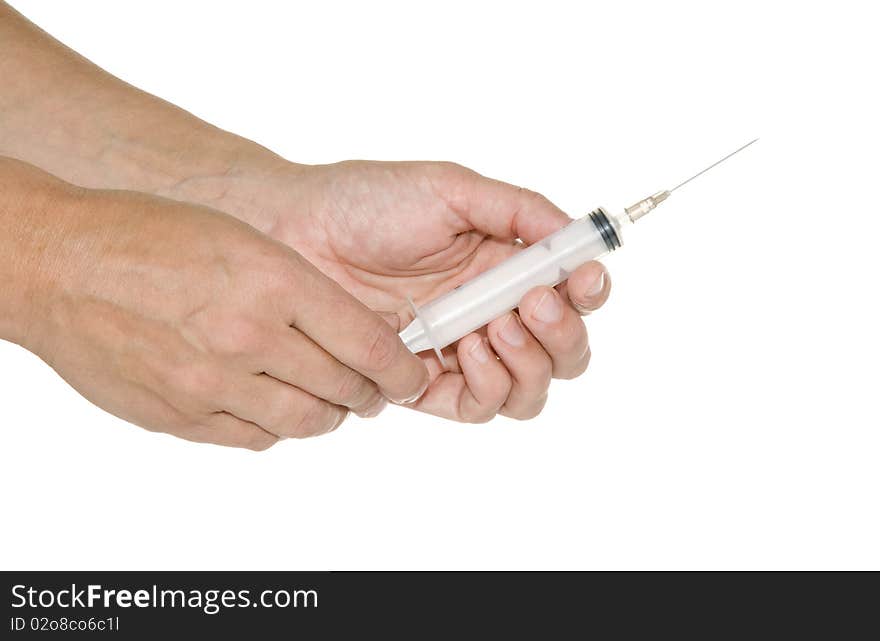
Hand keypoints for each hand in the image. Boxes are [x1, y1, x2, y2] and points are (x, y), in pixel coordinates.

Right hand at [1, 158, 427, 448]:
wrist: (60, 264)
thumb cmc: (149, 238)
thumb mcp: (243, 241)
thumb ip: (300, 292)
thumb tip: (348, 336)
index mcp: (273, 281)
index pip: (367, 343)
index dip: (399, 368)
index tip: (407, 375)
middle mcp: (248, 336)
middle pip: (342, 389)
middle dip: (368, 394)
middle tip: (371, 390)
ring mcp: (212, 382)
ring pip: (303, 422)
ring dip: (326, 415)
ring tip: (327, 402)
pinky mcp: (181, 415)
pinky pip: (253, 439)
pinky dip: (274, 428)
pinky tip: (271, 406)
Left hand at [220, 161, 610, 422]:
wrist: (296, 231)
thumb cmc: (368, 202)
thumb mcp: (452, 189)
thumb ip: (519, 210)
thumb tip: (577, 236)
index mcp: (504, 266)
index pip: (572, 294)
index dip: (589, 293)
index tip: (583, 278)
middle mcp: (490, 313)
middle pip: (562, 353)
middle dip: (562, 335)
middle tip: (533, 304)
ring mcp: (459, 351)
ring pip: (528, 391)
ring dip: (529, 365)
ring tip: (491, 328)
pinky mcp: (423, 381)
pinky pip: (477, 406)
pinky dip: (488, 386)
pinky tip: (467, 351)